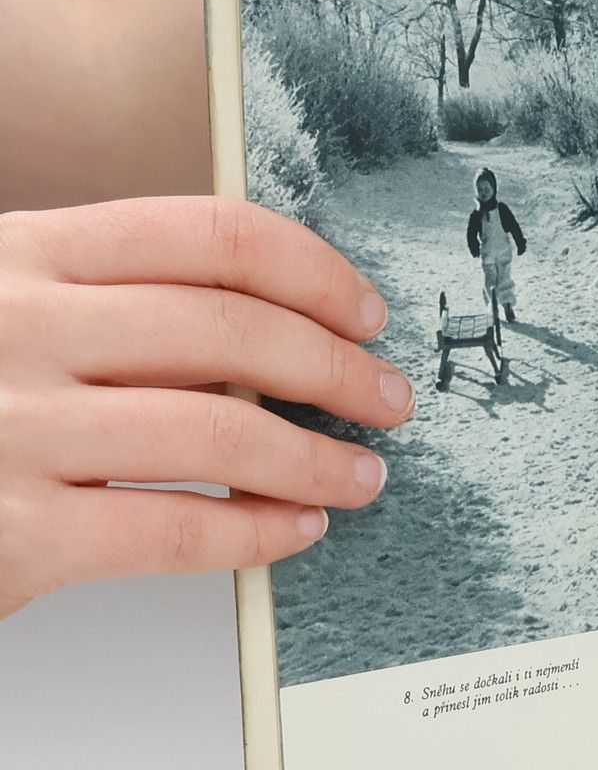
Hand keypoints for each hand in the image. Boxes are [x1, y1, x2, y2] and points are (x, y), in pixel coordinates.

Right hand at [0, 198, 414, 617]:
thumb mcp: (8, 308)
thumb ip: (110, 303)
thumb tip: (271, 327)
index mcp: (23, 254)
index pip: (210, 236)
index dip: (315, 273)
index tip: (365, 312)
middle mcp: (16, 325)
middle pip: (234, 330)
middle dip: (339, 369)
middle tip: (388, 399)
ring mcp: (8, 426)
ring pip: (220, 431)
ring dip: (317, 458)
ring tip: (360, 475)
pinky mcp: (9, 530)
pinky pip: (173, 527)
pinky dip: (255, 533)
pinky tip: (293, 532)